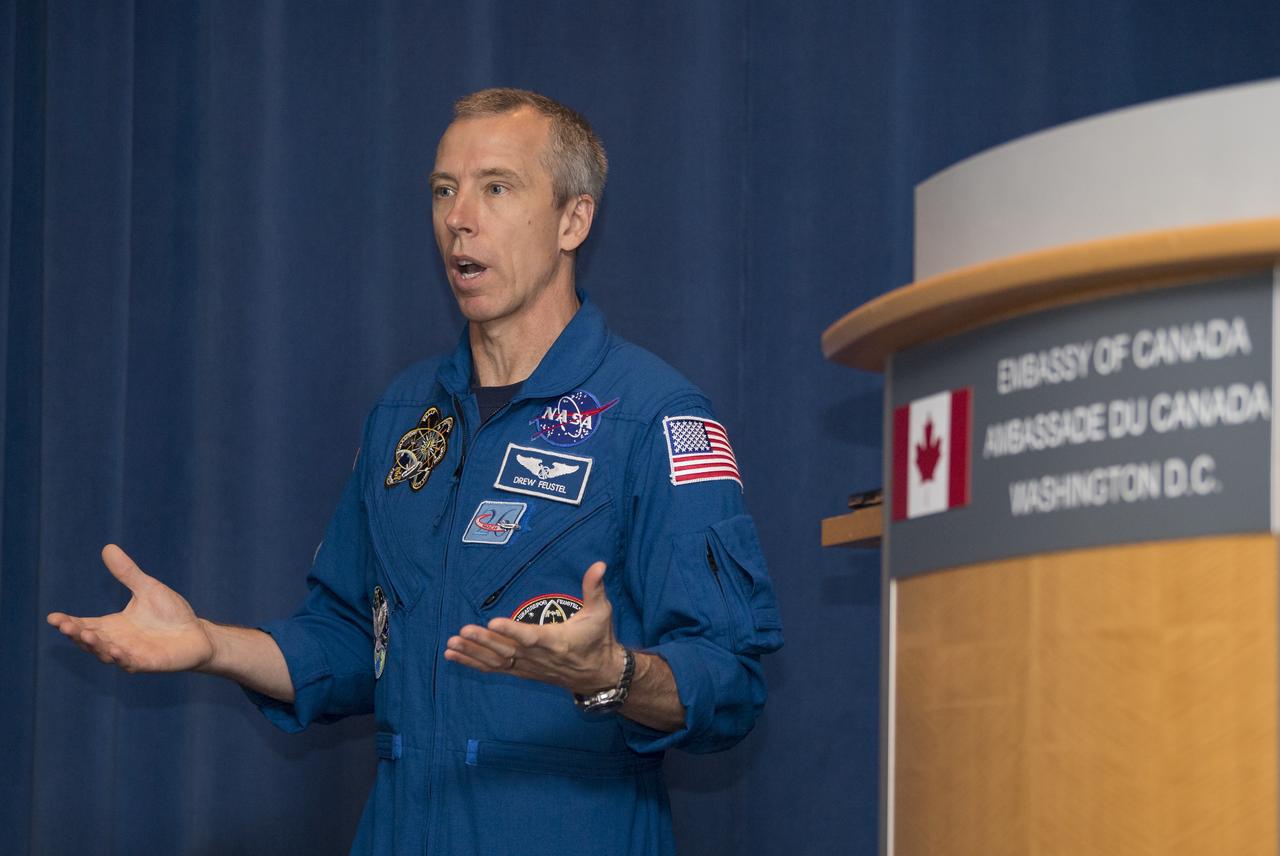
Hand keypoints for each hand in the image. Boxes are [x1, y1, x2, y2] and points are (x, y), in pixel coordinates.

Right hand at [47, 544, 215, 673]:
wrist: (197, 633)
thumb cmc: (170, 613)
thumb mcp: (147, 589)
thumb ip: (127, 573)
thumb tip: (108, 547)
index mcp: (112, 626)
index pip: (84, 624)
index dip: (67, 623)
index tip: (52, 617)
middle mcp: (116, 642)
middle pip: (89, 640)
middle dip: (76, 634)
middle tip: (64, 625)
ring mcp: (130, 654)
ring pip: (105, 653)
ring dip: (95, 646)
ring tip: (86, 635)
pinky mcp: (147, 663)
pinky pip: (130, 663)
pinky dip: (121, 658)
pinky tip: (116, 650)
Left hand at [444, 561, 624, 693]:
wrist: (598, 674)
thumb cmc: (598, 639)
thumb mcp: (601, 612)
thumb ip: (595, 588)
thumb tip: (600, 565)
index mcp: (556, 641)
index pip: (531, 636)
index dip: (512, 631)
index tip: (493, 623)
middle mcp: (539, 657)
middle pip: (507, 650)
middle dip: (483, 641)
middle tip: (462, 631)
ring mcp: (528, 667)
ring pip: (497, 661)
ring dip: (473, 653)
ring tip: (451, 644)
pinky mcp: (522, 672)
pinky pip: (495, 669)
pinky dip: (474, 663)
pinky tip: (454, 656)